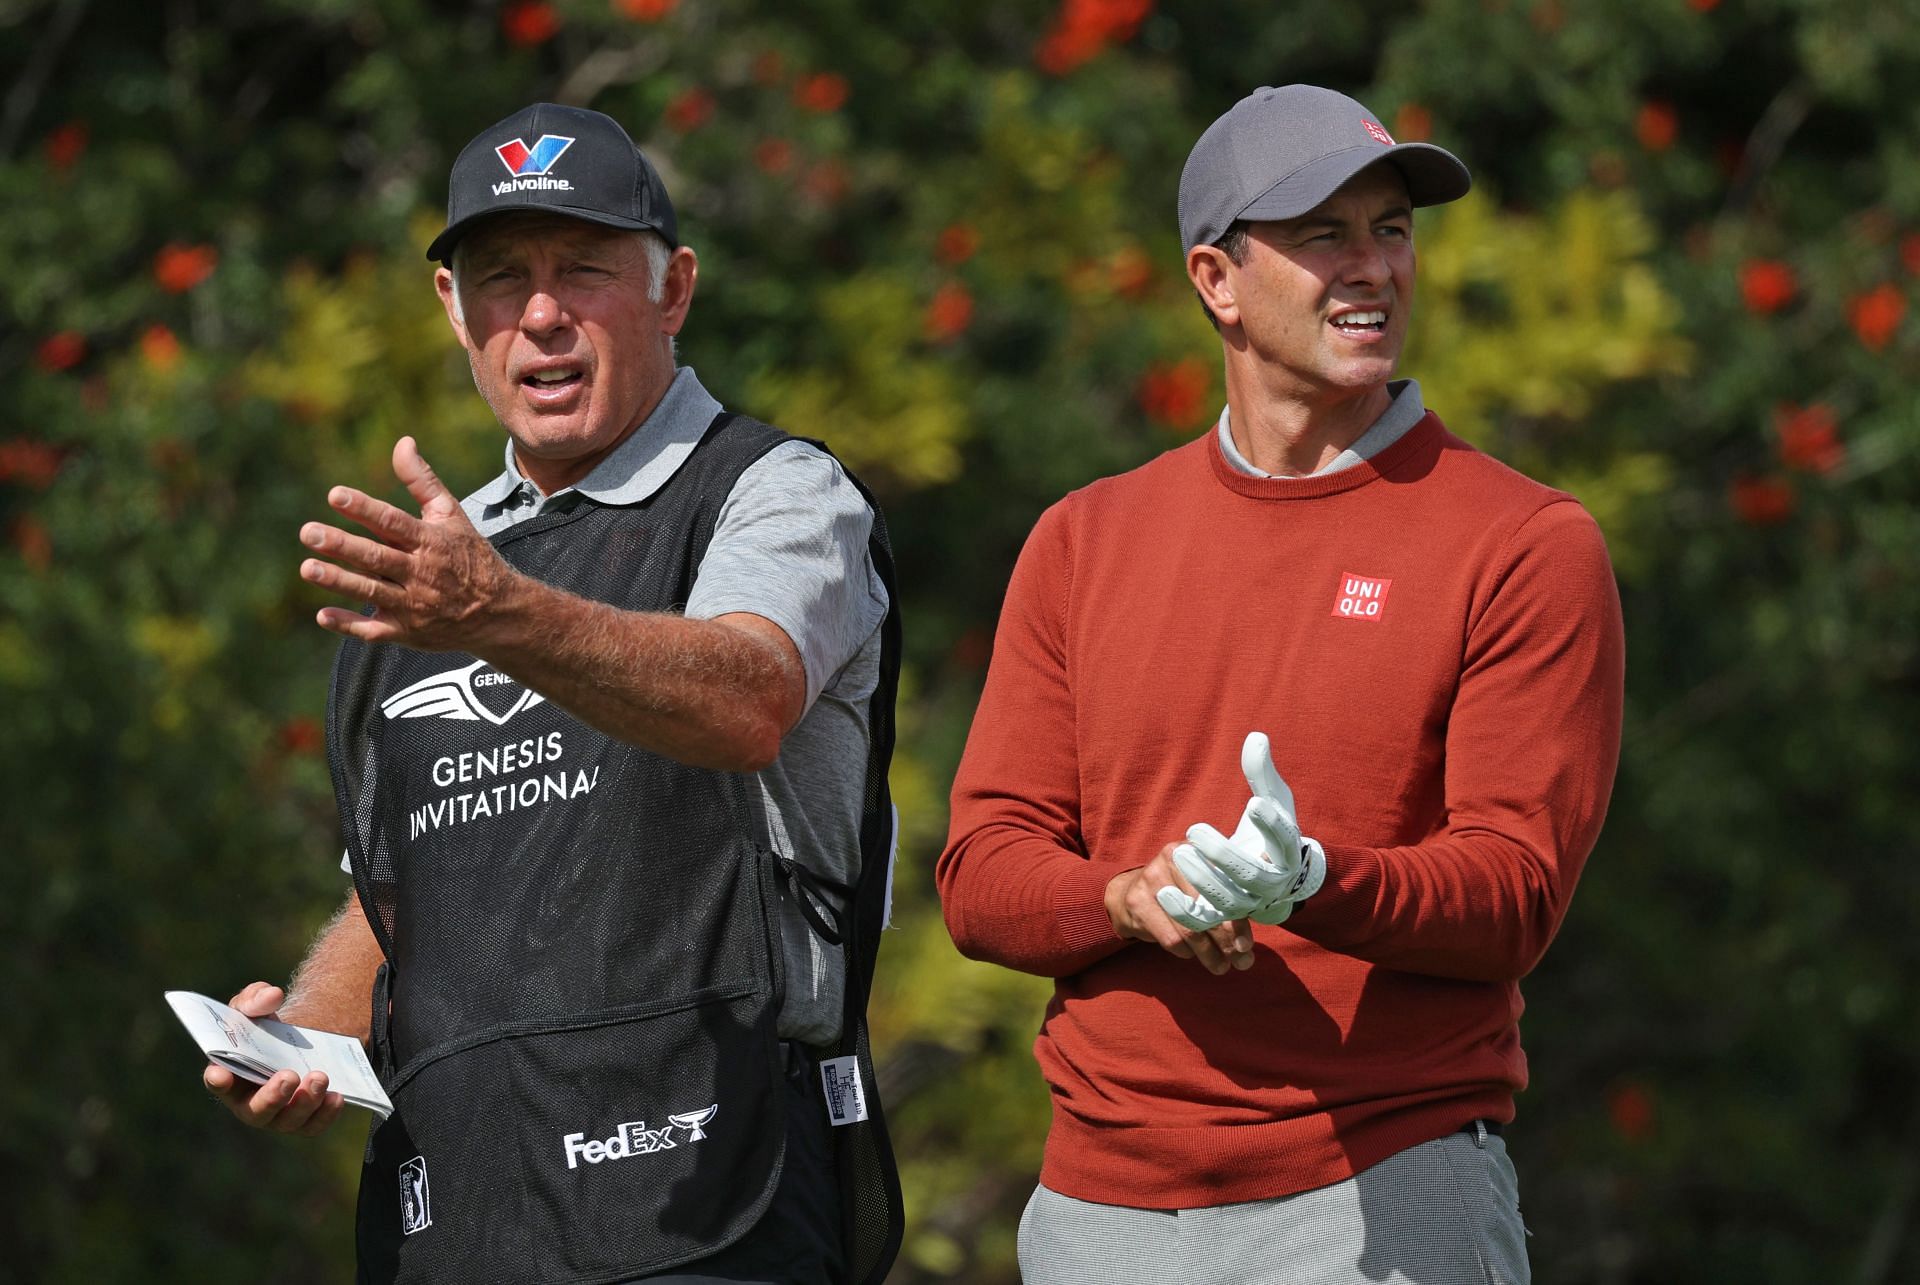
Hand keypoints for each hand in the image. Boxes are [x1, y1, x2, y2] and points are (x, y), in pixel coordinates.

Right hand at [202, 982, 345, 1136]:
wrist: (296, 1041)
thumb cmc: (265, 1025)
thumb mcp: (256, 1004)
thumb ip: (256, 997)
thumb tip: (272, 996)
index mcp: (230, 1075)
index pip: (218, 1081)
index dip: (218, 1079)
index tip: (221, 1074)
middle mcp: (250, 1102)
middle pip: (256, 1110)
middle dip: (272, 1096)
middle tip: (289, 1075)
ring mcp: (278, 1115)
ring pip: (288, 1120)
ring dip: (305, 1102)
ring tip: (320, 1077)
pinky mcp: (305, 1119)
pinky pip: (314, 1125)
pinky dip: (326, 1113)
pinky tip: (337, 1096)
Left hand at [299, 436, 516, 649]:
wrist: (499, 612)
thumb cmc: (469, 556)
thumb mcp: (451, 515)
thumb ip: (422, 481)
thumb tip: (402, 442)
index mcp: (430, 542)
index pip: (393, 522)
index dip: (364, 509)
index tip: (335, 495)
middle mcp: (421, 573)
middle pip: (378, 558)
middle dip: (342, 546)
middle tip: (309, 532)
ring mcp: (414, 605)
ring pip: (372, 592)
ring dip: (340, 581)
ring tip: (308, 568)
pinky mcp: (407, 631)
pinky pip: (375, 630)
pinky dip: (350, 624)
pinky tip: (324, 615)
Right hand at [1105, 845, 1255, 974]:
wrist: (1128, 894)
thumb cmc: (1180, 891)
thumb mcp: (1204, 883)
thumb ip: (1230, 897)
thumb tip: (1252, 933)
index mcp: (1199, 848)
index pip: (1225, 887)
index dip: (1239, 919)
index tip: (1246, 944)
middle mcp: (1175, 857)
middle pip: (1208, 909)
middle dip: (1227, 941)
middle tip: (1241, 962)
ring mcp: (1153, 878)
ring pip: (1190, 929)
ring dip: (1210, 954)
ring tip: (1221, 966)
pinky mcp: (1137, 901)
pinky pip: (1171, 938)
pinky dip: (1186, 952)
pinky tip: (1191, 954)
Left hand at [1155, 731, 1325, 931]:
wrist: (1274, 878)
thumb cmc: (1270, 833)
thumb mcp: (1274, 799)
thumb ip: (1262, 773)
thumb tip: (1256, 737)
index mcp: (1286, 852)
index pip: (1283, 840)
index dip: (1270, 824)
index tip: (1254, 804)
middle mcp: (1270, 883)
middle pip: (1249, 876)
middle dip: (1223, 855)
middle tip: (1193, 830)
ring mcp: (1246, 903)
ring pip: (1226, 900)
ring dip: (1201, 879)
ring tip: (1178, 852)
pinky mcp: (1222, 916)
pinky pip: (1204, 920)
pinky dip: (1184, 911)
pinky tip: (1162, 892)